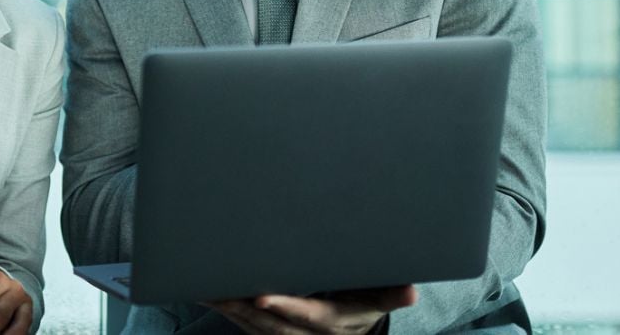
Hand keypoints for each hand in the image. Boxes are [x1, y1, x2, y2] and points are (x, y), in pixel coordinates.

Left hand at [204, 285, 415, 334]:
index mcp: (332, 324)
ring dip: (230, 312)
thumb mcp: (379, 301)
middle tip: (219, 290)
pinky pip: (248, 328)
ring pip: (255, 329)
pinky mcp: (274, 334)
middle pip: (271, 327)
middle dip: (244, 310)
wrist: (350, 332)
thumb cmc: (363, 306)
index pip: (306, 317)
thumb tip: (412, 292)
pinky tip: (210, 296)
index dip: (285, 308)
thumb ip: (391, 295)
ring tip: (207, 290)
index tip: (262, 298)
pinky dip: (230, 313)